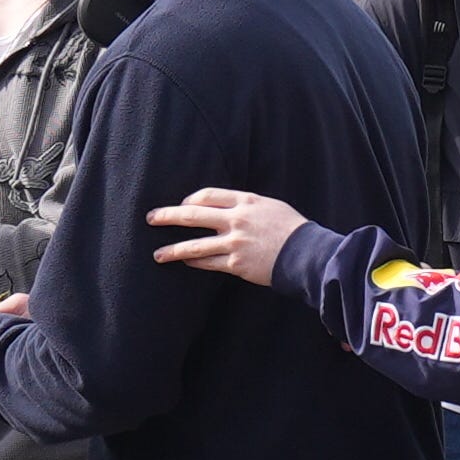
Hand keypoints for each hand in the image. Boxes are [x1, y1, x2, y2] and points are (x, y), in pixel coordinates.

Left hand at [148, 188, 309, 282]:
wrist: (307, 253)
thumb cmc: (292, 228)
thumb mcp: (270, 207)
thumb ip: (246, 206)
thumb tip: (224, 210)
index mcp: (246, 202)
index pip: (208, 195)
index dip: (190, 200)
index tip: (182, 205)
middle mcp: (236, 220)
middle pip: (193, 215)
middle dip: (168, 216)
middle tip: (151, 218)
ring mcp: (235, 243)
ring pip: (194, 245)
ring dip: (173, 250)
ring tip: (157, 254)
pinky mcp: (236, 264)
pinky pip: (208, 263)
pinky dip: (195, 262)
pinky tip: (185, 263)